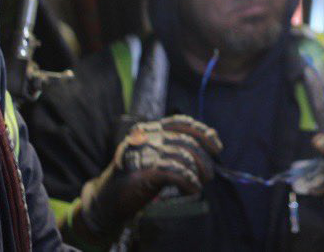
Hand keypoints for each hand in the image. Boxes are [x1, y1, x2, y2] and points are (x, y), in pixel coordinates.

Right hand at [75, 115, 221, 239]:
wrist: (107, 200)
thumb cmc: (137, 179)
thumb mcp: (158, 158)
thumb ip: (177, 150)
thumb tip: (209, 150)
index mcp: (150, 129)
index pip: (182, 122)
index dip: (203, 132)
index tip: (217, 147)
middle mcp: (146, 135)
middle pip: (185, 141)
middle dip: (203, 159)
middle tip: (209, 175)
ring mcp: (142, 151)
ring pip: (182, 156)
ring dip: (197, 172)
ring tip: (199, 184)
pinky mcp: (142, 170)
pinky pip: (175, 171)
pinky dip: (188, 181)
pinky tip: (192, 189)